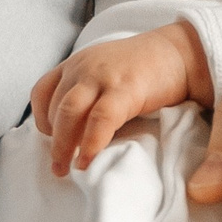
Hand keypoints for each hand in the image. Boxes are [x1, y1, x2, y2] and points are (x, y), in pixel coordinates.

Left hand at [33, 21, 212, 173]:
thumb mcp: (106, 73)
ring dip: (64, 146)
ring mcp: (103, 76)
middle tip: (58, 166)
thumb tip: (73, 134)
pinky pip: (100, 119)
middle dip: (53, 141)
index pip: (42, 91)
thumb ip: (87, 94)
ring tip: (68, 168)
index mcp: (77, 63)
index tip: (51, 139)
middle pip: (55, 107)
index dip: (41, 119)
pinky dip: (90, 143)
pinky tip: (89, 160)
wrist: (180, 53)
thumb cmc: (145, 69)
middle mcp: (84, 67)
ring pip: (69, 113)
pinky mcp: (125, 88)